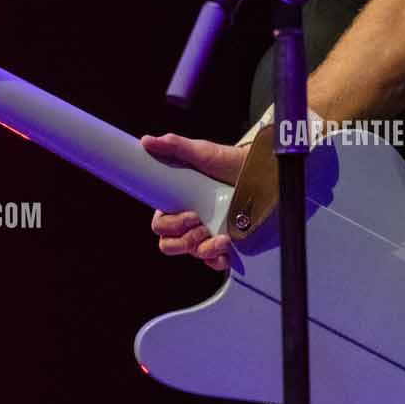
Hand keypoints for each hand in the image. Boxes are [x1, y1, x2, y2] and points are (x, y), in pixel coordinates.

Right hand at [142, 133, 248, 270]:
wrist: (258, 169)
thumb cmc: (225, 161)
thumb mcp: (201, 152)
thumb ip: (174, 146)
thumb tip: (146, 141)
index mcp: (177, 204)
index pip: (160, 226)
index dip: (169, 226)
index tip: (190, 215)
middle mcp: (189, 222)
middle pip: (170, 245)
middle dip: (184, 240)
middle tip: (201, 225)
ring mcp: (206, 234)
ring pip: (193, 254)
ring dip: (204, 250)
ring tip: (222, 238)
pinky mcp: (223, 243)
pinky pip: (213, 261)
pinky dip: (217, 260)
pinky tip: (226, 252)